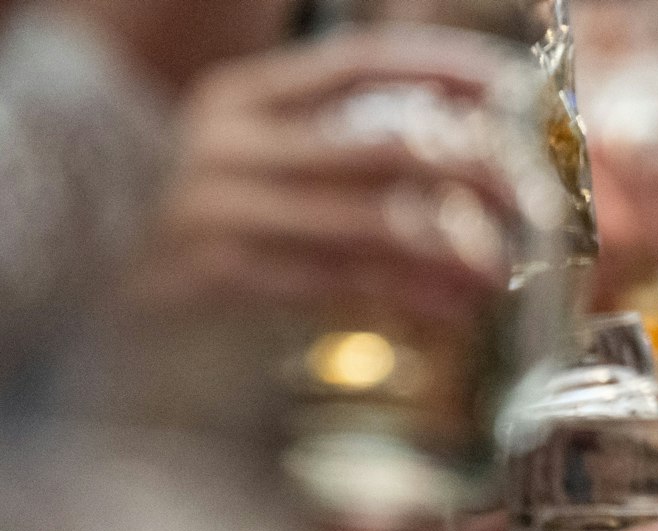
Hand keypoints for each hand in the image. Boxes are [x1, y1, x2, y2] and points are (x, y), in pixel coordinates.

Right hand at [130, 26, 521, 323]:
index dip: (438, 67)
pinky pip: (336, 283)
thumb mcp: (254, 141)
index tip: (507, 84)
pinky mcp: (228, 273)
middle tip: (531, 195)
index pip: (357, 62)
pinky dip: (404, 295)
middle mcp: (237, 145)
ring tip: (504, 267)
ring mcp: (229, 210)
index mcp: (248, 95)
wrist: (91, 253)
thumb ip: (332, 129)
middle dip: (468, 170)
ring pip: (366, 223)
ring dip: (447, 248)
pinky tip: (454, 307)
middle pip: (380, 147)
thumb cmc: (207, 198)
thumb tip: (456, 134)